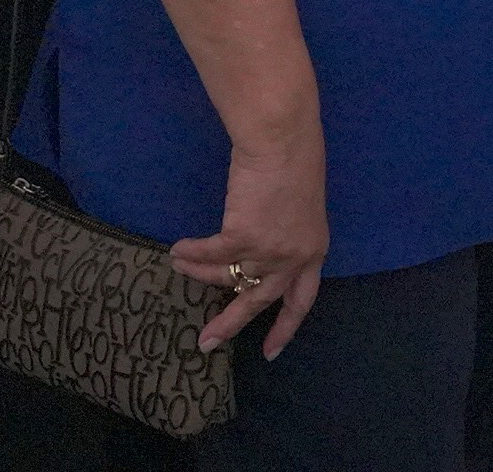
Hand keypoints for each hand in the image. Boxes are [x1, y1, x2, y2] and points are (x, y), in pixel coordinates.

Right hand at [173, 137, 327, 360]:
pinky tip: (178, 249)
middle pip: (259, 301)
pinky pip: (210, 254)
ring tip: (179, 266)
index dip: (285, 327)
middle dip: (230, 323)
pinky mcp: (243, 238)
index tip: (271, 351)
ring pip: (227, 276)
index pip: (302, 300)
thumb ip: (285, 234)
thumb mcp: (300, 207)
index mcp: (314, 251)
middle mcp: (294, 258)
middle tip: (206, 343)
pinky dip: (191, 252)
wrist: (283, 140)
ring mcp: (269, 251)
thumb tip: (258, 250)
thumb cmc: (295, 162)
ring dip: (199, 274)